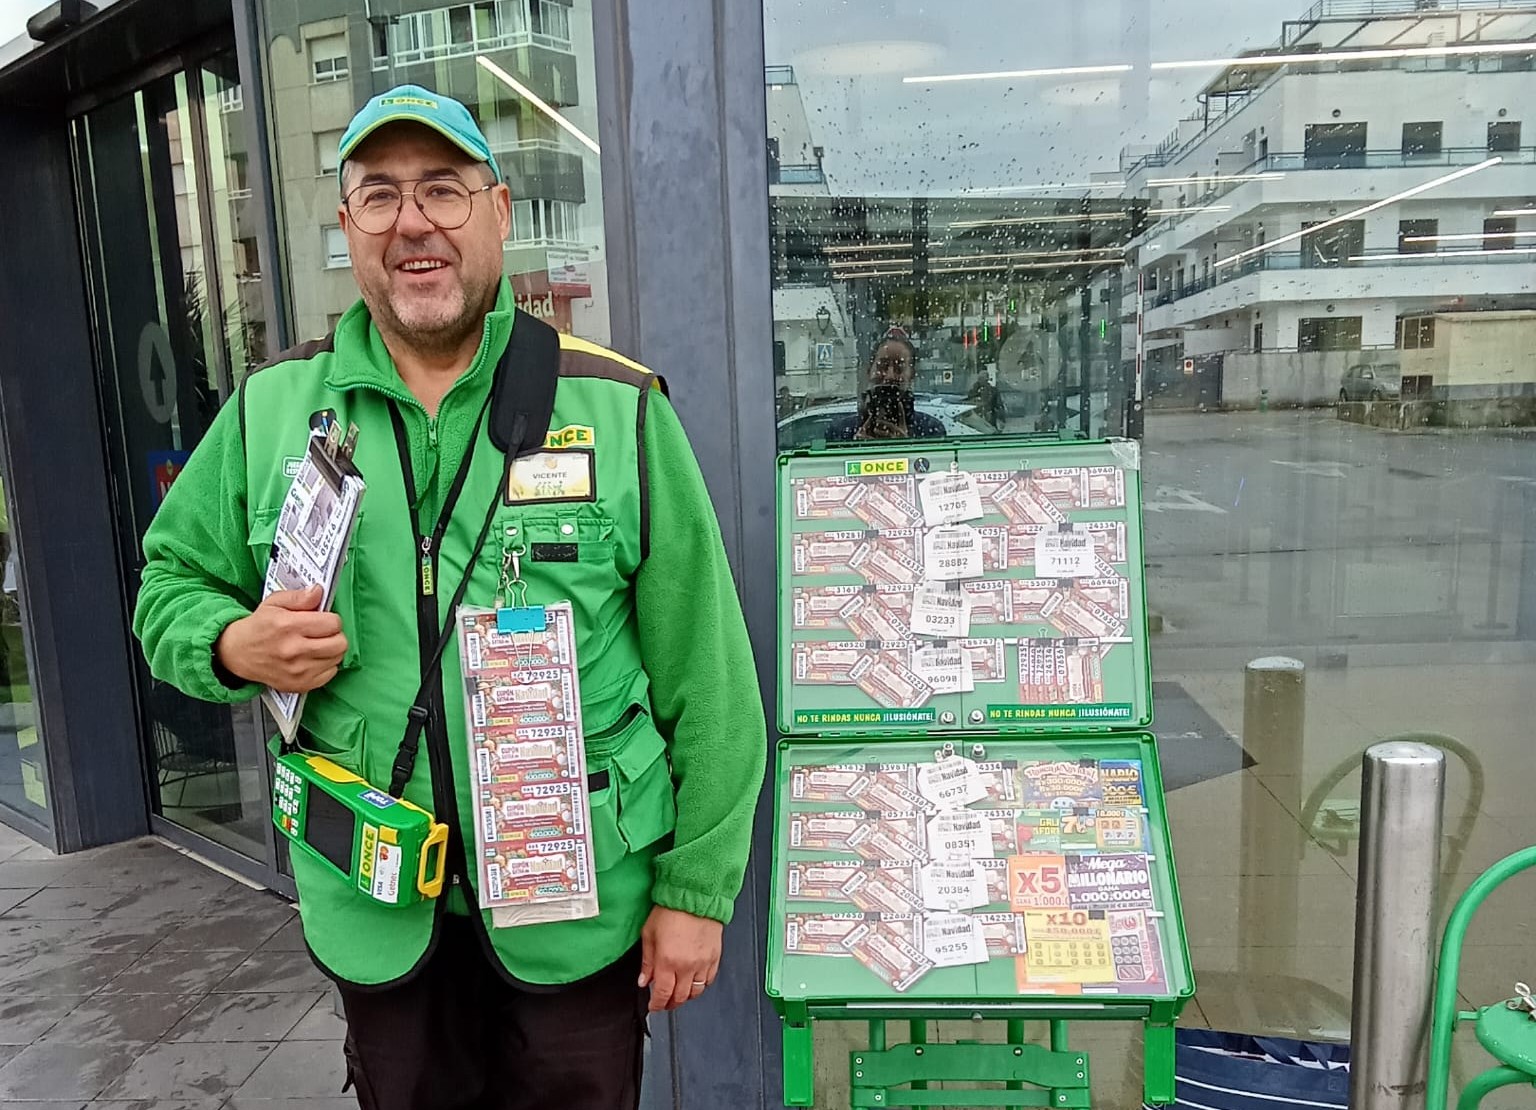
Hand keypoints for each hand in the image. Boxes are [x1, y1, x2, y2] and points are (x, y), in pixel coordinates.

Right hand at [215, 585, 346, 691]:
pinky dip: (325, 666)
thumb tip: (319, 592)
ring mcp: (298, 671)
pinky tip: (312, 659)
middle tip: (323, 633)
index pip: (333, 623)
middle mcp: (294, 650)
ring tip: (316, 645)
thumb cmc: (258, 628)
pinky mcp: (299, 685)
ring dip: (331, 651)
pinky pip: (330, 674)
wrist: (237, 654)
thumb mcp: (274, 603)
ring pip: (337, 659)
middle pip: (340, 643)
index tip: (324, 620)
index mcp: (288, 626)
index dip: (331, 619)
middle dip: (335, 635)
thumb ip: (299, 597)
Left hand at [637, 906, 721, 1011]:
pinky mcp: (714, 957)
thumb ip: (647, 962)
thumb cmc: (671, 910)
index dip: (656, 1005)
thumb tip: (644, 980)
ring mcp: (703, 963)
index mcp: (667, 961)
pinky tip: (693, 982)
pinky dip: (700, 986)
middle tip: (664, 1002)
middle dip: (670, 1004)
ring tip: (678, 993)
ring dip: (685, 997)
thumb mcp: (649, 934)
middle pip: (679, 997)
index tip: (654, 1006)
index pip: (662, 994)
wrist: (695, 896)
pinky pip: (709, 980)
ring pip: (696, 992)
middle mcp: (686, 966)